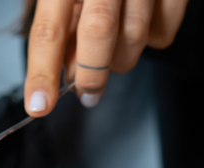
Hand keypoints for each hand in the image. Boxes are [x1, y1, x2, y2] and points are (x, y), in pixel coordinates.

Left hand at [24, 0, 187, 114]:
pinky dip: (151, 41)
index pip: (48, 29)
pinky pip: (164, 32)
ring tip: (111, 54)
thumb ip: (61, 27)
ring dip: (121, 60)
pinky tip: (141, 25)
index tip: (39, 106)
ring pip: (135, 36)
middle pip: (98, 31)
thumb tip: (62, 73)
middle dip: (92, 73)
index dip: (42, 72)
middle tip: (88, 94)